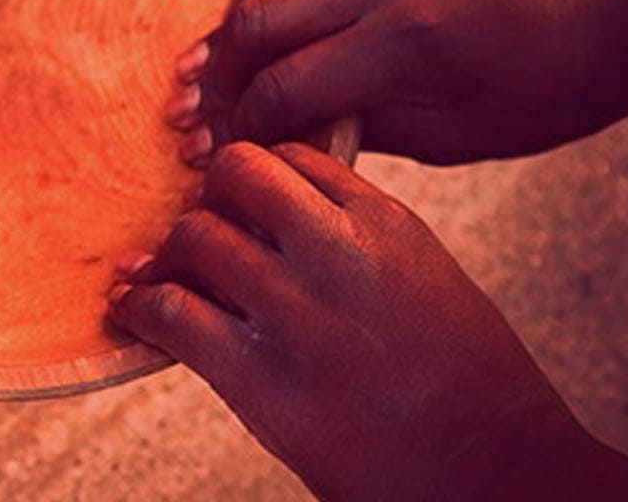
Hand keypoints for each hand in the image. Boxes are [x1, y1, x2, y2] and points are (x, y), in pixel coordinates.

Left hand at [109, 142, 590, 500]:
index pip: (290, 157)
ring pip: (195, 236)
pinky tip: (133, 311)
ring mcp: (297, 310)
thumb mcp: (427, 281)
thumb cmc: (468, 385)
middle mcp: (338, 251)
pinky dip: (140, 306)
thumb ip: (361, 243)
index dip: (252, 178)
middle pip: (235, 176)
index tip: (236, 205)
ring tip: (160, 276)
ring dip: (169, 255)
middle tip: (198, 233)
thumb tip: (285, 226)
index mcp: (385, 222)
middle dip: (209, 199)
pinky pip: (171, 312)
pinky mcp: (259, 375)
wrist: (495, 470)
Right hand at [168, 0, 621, 164]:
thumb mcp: (450, 137)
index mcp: (405, 42)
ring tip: (216, 66)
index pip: (285, 85)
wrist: (601, 22)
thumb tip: (279, 132)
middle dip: (217, 73)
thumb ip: (359, 128)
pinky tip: (256, 4)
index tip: (220, 152)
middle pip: (257, 20)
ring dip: (233, 22)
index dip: (242, 125)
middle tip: (196, 111)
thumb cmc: (537, 97)